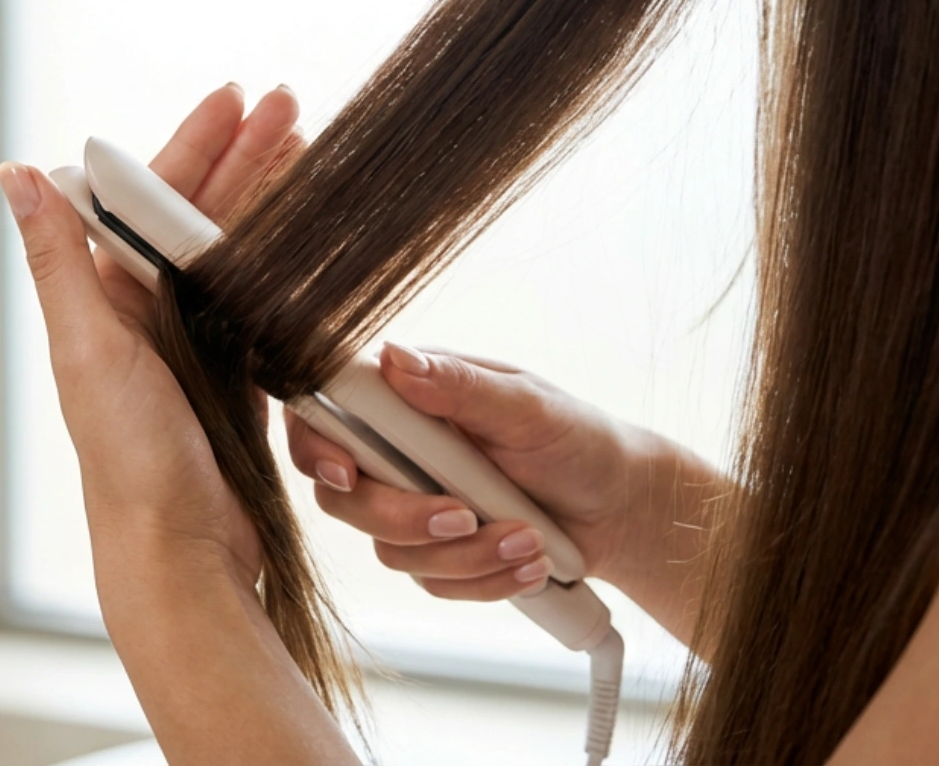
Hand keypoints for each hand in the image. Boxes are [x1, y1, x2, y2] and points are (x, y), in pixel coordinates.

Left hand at [0, 83, 302, 588]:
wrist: (179, 553)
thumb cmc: (127, 459)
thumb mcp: (88, 350)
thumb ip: (58, 258)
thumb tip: (13, 171)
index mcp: (103, 297)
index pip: (151, 197)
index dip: (194, 143)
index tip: (234, 97)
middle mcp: (144, 314)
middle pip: (200, 213)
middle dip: (244, 156)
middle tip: (289, 105)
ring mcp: (192, 344)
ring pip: (237, 250)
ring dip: (272, 200)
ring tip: (311, 150)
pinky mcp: (235, 377)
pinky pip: (263, 301)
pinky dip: (289, 265)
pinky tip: (319, 236)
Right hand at [285, 347, 722, 641]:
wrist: (621, 508)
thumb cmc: (577, 440)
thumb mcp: (524, 405)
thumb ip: (456, 385)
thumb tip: (394, 356)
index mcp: (405, 401)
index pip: (325, 417)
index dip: (317, 448)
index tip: (349, 475)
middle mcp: (397, 452)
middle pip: (343, 497)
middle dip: (403, 518)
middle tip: (464, 517)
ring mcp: (413, 505)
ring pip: (390, 549)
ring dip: (463, 555)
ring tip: (528, 539)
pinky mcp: (437, 553)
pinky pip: (431, 582)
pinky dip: (483, 580)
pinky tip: (528, 564)